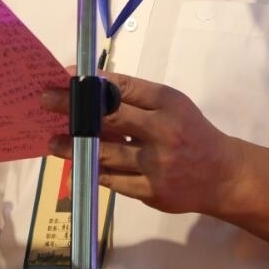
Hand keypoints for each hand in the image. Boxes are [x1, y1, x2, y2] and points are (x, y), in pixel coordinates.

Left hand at [43, 70, 237, 215]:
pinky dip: (93, 170)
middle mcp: (163, 132)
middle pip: (110, 117)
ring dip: (74, 146)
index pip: (124, 86)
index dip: (92, 82)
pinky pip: (114, 180)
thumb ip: (137, 97)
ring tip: (53, 141)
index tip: (67, 76)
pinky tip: (77, 163)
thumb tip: (93, 87)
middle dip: (74, 107)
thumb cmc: (190, 132)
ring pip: (106, 153)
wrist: (222, 175)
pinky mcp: (152, 192)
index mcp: (168, 103)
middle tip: (46, 101)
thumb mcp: (172, 105)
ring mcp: (157, 165)